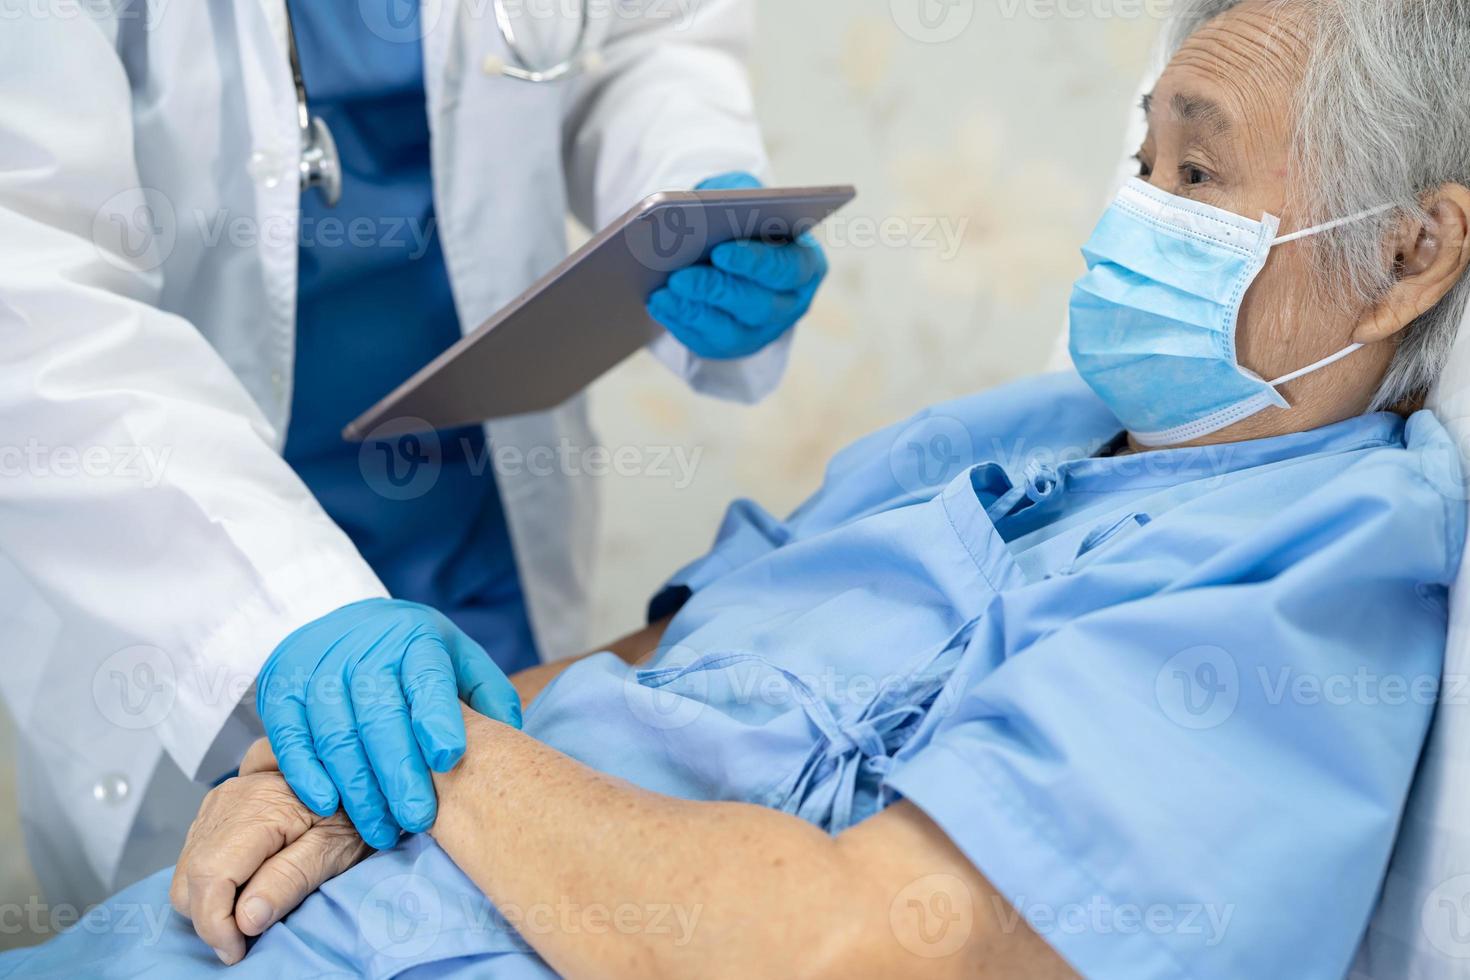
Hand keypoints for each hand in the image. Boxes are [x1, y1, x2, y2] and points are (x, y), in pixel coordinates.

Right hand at [169, 770, 370, 965]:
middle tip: (247, 938)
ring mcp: (218, 803)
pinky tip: (247, 887)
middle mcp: (229, 800)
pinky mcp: (217, 811)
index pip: (210, 874)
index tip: (237, 950)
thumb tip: (245, 919)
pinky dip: (213, 884)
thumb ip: (291, 880)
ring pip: (188, 871)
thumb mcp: (335, 848)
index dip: (215, 923)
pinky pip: (196, 858)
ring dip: (211, 902)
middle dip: (211, 918)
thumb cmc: (354, 812)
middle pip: (191, 877)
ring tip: (253, 910)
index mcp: (257, 807)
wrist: (355, 774)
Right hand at [255, 598, 522, 848]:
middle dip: (399, 772)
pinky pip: (289, 738)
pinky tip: (329, 805)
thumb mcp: (456, 657)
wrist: (339, 620)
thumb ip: (487, 693)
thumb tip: (511, 737)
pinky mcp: (280, 691)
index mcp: (414, 641)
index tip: (448, 757)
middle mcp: (363, 651)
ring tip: (382, 830)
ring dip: (359, 788)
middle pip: (379, 715)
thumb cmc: (411, 655)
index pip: (426, 677)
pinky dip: (307, 773)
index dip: (436, 717)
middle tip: (418, 819)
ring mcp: (318, 670)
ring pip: (336, 734)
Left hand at [648, 172, 828, 359]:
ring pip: (730, 329)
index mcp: (804, 264)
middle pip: (757, 304)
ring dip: (694, 310)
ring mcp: (760, 330)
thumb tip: (709, 206)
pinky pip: (705, 340)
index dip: (755, 263)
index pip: (787, 268)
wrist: (731, 250)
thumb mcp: (746, 196)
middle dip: (716, 290)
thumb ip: (739, 194)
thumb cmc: (741, 219)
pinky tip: (659, 303)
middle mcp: (788, 303)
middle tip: (679, 277)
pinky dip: (680, 321)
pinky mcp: (730, 344)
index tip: (720, 252)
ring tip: (664, 291)